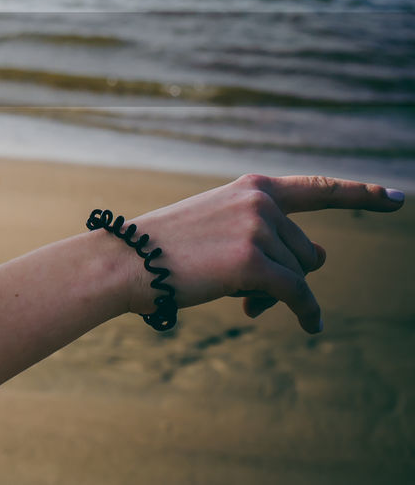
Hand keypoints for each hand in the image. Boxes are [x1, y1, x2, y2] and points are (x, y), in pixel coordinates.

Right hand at [123, 174, 403, 332]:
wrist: (127, 261)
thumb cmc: (169, 249)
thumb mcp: (222, 229)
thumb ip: (271, 236)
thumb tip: (320, 258)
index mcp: (252, 187)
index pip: (317, 190)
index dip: (359, 196)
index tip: (396, 199)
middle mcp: (260, 201)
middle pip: (308, 252)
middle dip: (287, 276)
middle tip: (249, 291)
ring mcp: (258, 228)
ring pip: (300, 275)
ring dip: (278, 294)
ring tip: (237, 296)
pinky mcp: (254, 261)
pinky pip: (297, 295)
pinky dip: (305, 313)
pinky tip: (310, 326)